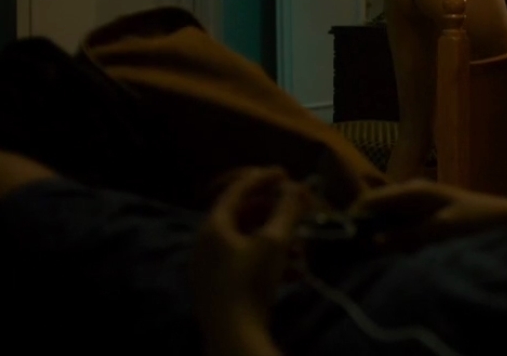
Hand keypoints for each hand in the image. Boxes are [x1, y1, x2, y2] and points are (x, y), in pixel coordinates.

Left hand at [190, 167, 308, 353]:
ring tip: (300, 249)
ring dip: (277, 240)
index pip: (237, 190)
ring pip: (248, 242)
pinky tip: (292, 272)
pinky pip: (245, 262)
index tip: (285, 171)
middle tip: (296, 210)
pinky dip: (269, 261)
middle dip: (274, 213)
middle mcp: (206, 243)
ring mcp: (210, 267)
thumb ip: (287, 210)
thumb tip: (296, 186)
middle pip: (243, 216)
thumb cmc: (250, 281)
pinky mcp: (219, 287)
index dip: (262, 177)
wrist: (233, 335)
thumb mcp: (274, 241)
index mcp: (214, 226)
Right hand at [348, 179, 506, 252]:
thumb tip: (369, 242)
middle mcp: (410, 194)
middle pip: (374, 211)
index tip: (341, 245)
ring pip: (385, 222)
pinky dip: (394, 240)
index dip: (351, 221)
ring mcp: (418, 206)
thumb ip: (404, 236)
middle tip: (356, 255)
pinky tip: (394, 254)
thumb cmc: (477, 221)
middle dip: (364, 231)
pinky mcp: (426, 219)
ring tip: (373, 257)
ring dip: (379, 238)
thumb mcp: (439, 230)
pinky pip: (399, 229)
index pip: (367, 201)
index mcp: (411, 190)